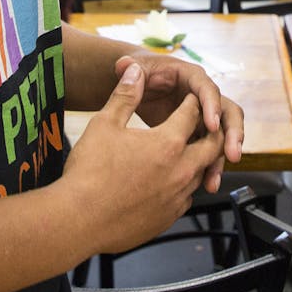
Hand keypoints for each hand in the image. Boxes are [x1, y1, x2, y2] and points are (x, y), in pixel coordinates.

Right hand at [64, 63, 224, 253]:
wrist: (79, 220)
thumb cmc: (89, 172)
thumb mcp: (104, 124)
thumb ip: (125, 96)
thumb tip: (133, 71)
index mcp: (168, 142)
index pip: (191, 114)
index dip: (191, 103)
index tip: (189, 99)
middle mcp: (181, 170)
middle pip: (211, 145)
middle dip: (211, 130)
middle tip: (205, 123)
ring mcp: (177, 197)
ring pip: (202, 173)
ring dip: (201, 159)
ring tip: (193, 152)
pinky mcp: (169, 217)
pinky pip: (188, 197)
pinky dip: (186, 185)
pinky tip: (174, 182)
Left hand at [113, 52, 244, 191]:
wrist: (141, 85)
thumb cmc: (141, 73)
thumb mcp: (136, 69)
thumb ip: (130, 68)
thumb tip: (125, 65)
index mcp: (192, 77)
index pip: (208, 89)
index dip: (212, 106)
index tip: (212, 124)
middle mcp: (205, 96)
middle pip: (229, 113)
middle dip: (232, 134)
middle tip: (231, 154)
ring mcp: (205, 115)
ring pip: (223, 136)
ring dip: (221, 158)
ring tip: (213, 181)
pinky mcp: (200, 133)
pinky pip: (211, 150)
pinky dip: (209, 167)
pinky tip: (205, 185)